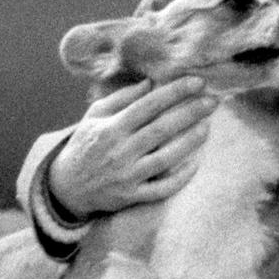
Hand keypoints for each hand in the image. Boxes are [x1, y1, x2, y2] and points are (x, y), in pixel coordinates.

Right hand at [48, 77, 217, 218]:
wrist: (66, 186)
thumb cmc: (86, 144)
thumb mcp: (94, 115)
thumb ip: (122, 98)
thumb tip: (151, 83)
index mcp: (111, 128)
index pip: (147, 105)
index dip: (174, 92)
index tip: (197, 82)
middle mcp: (119, 151)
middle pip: (161, 129)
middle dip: (189, 113)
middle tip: (213, 101)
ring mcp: (126, 176)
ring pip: (165, 158)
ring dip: (189, 142)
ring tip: (207, 127)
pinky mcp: (131, 196)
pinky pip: (161, 189)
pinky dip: (180, 177)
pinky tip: (195, 163)